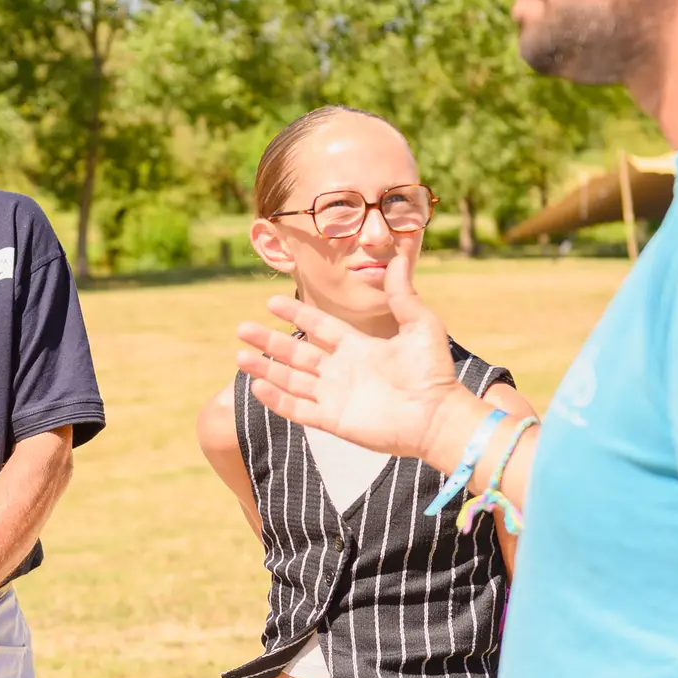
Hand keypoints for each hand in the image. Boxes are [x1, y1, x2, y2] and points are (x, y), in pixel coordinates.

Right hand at [234, 252, 463, 458]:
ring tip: (240, 356)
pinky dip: (277, 399)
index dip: (296, 314)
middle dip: (268, 341)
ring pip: (291, 380)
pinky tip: (257, 386)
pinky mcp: (334, 420)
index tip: (271, 302)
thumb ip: (403, 293)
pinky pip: (299, 408)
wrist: (438, 416)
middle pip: (296, 353)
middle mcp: (342, 370)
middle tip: (242, 328)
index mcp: (358, 347)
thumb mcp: (420, 324)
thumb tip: (400, 256)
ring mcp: (336, 396)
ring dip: (265, 368)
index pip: (319, 326)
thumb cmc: (434, 372)